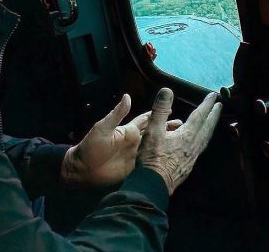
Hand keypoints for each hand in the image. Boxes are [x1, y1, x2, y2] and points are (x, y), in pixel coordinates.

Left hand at [62, 94, 180, 186]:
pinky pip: (152, 161)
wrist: (83, 171)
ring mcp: (137, 154)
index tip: (171, 107)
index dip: (159, 113)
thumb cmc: (91, 147)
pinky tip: (172, 158)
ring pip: (157, 147)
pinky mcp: (137, 167)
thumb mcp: (103, 128)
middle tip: (185, 125)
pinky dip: (162, 159)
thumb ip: (116, 114)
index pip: (147, 119)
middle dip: (169, 128)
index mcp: (129, 130)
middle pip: (156, 132)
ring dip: (168, 143)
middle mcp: (135, 141)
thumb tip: (127, 96)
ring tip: (183, 140)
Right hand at [138, 88, 221, 194]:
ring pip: (206, 138)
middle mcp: (194, 145)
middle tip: (220, 106)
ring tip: (212, 121)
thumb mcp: (153, 131)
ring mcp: (193, 156)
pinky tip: (199, 142)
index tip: (213, 95)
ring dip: (210, 127)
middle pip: (208, 127)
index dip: (206, 104)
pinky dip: (203, 139)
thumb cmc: (152, 158)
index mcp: (187, 135)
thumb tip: (167, 90)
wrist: (154, 184)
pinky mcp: (189, 165)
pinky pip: (201, 147)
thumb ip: (160, 110)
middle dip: (214, 115)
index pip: (200, 115)